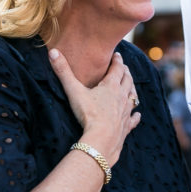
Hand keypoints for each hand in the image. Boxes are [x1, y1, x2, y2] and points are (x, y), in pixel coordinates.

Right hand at [48, 50, 140, 165]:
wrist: (101, 140)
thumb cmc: (88, 115)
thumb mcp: (74, 91)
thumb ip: (63, 72)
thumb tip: (53, 51)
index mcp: (111, 86)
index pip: (117, 69)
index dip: (117, 61)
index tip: (117, 55)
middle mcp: (122, 97)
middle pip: (128, 80)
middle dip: (126, 72)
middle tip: (124, 67)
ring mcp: (126, 112)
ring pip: (133, 96)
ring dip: (132, 89)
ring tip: (131, 85)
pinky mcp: (126, 127)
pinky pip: (133, 119)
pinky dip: (136, 115)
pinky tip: (137, 115)